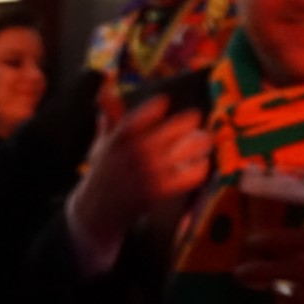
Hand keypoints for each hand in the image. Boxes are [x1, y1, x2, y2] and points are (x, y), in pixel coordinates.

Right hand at [68, 95, 210, 245]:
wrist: (96, 210)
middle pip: (169, 131)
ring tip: (206, 140)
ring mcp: (147, 173)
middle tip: (196, 119)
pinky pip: (188, 176)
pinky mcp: (158, 192)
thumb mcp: (101, 146)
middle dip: (188, 122)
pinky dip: (199, 168)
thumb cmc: (102, 174)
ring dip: (200, 143)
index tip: (164, 101)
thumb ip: (110, 121)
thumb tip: (106, 92)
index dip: (155, 106)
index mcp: (118, 140)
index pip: (139, 116)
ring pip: (183, 152)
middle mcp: (133, 154)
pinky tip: (202, 163)